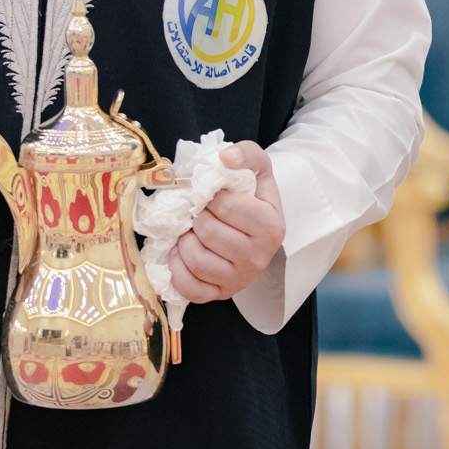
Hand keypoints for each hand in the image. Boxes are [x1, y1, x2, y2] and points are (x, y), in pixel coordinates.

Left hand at [171, 142, 284, 302]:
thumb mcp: (259, 169)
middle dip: (196, 217)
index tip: (212, 194)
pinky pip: (190, 288)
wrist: (259, 228)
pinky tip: (181, 253)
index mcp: (271, 226)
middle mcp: (259, 257)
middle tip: (198, 212)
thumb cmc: (254, 197)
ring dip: (185, 241)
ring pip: (197, 260)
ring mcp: (240, 279)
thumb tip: (225, 157)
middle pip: (209, 232)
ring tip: (190, 231)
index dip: (211, 195)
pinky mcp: (221, 294)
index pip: (227, 206)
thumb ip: (247, 154)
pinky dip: (178, 269)